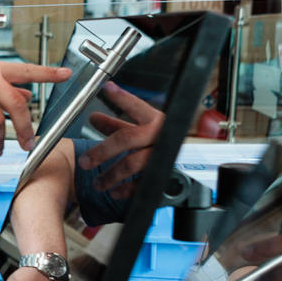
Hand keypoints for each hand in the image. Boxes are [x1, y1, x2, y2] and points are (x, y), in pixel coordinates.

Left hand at [77, 82, 163, 198]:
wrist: (196, 159)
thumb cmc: (164, 142)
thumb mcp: (142, 130)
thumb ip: (117, 124)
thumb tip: (93, 118)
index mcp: (156, 121)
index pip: (137, 106)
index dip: (123, 98)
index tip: (107, 89)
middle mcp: (161, 135)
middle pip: (127, 138)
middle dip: (102, 150)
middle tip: (85, 161)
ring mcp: (164, 155)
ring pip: (133, 163)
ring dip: (110, 174)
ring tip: (97, 183)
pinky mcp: (166, 173)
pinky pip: (143, 182)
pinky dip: (126, 189)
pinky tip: (114, 191)